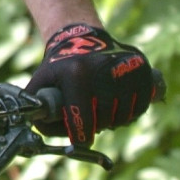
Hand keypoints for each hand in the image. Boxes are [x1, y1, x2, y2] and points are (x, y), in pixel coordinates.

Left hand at [24, 23, 159, 145]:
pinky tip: (119, 103)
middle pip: (104, 121)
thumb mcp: (42, 81)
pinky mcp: (142, 69)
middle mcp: (104, 70)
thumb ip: (37, 109)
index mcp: (77, 74)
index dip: (81, 137)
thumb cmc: (61, 66)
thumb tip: (40, 129)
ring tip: (103, 109)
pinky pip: (141, 107)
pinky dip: (131, 111)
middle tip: (90, 117)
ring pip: (124, 116)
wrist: (84, 38)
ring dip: (114, 120)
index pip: (83, 121)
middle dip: (96, 125)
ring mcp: (126, 68)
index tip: (81, 140)